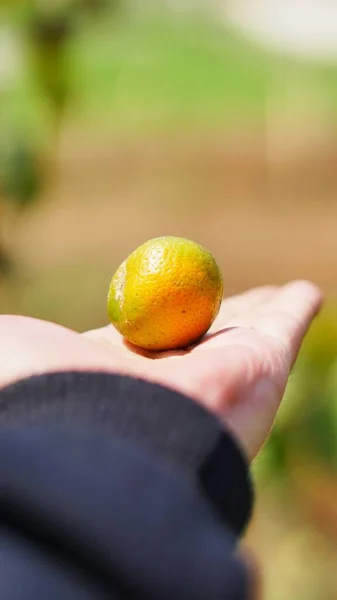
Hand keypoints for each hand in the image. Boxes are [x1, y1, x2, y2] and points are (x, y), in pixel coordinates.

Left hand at [0, 280, 321, 459]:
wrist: (107, 444)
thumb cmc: (52, 393)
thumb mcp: (18, 348)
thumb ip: (25, 334)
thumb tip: (14, 332)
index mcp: (122, 378)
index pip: (147, 341)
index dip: (158, 318)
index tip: (163, 301)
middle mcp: (175, 381)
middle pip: (205, 336)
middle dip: (219, 316)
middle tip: (228, 295)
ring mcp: (224, 377)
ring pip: (249, 332)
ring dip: (264, 312)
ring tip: (283, 294)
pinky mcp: (265, 368)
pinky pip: (286, 327)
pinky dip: (296, 310)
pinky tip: (307, 294)